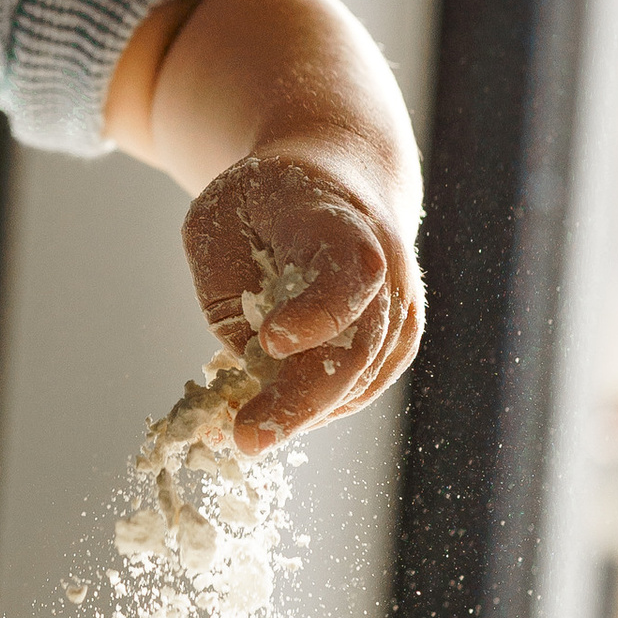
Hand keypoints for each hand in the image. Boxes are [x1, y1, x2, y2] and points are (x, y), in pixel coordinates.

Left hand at [182, 147, 421, 451]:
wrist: (339, 179)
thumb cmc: (264, 202)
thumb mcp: (217, 223)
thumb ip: (225, 293)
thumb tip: (248, 369)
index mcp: (340, 222)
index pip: (350, 272)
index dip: (318, 312)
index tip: (270, 341)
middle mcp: (388, 268)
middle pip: (358, 345)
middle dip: (302, 398)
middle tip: (249, 438)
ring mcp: (400, 309)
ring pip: (359, 379)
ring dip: (304, 411)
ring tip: (249, 430)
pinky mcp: (396, 343)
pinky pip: (358, 388)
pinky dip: (316, 406)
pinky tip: (276, 412)